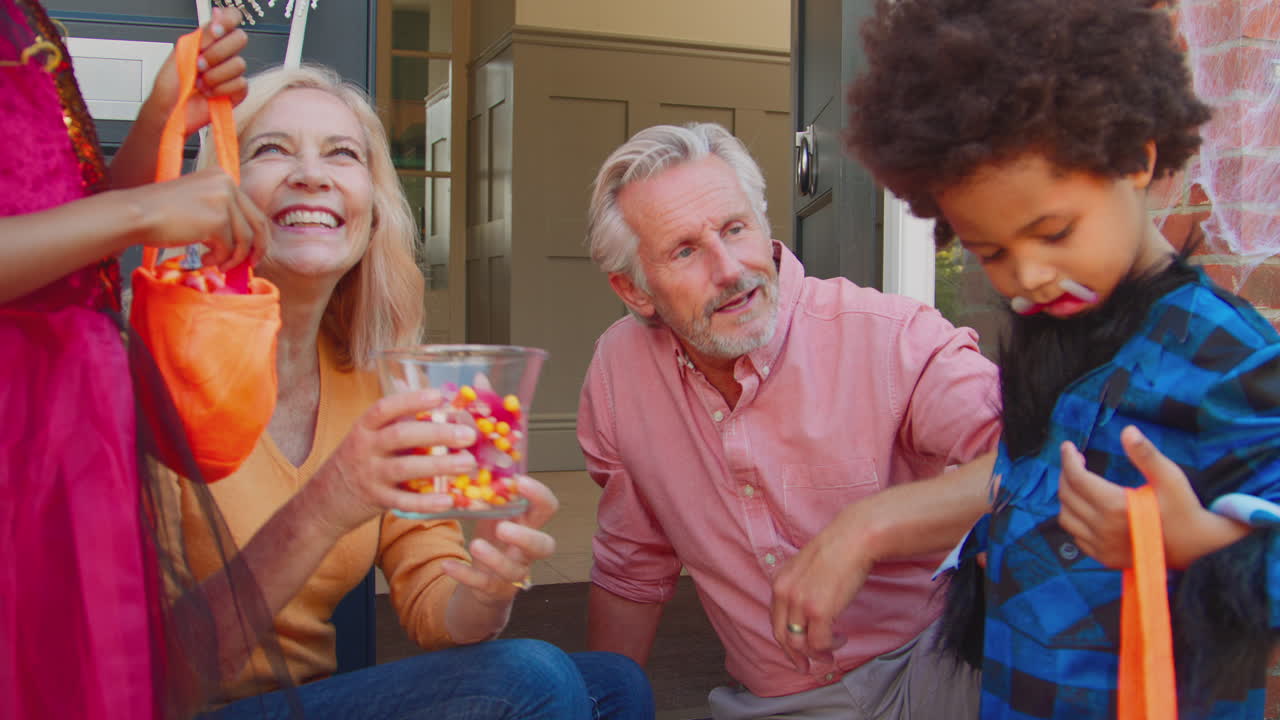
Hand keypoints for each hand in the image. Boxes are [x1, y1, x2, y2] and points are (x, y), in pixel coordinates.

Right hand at [125, 168, 267, 270]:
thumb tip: (246, 239)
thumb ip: (222, 211)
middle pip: (257, 223)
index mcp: (223, 176)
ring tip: (217, 264)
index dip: (256, 233)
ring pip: (245, 239)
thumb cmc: (161, 212)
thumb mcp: (199, 202)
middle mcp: (227, 184)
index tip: (252, 250)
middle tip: (250, 264)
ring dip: (233, 258)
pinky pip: (229, 248)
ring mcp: (224, 201)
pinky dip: (219, 260)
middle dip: (257, 248)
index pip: (251, 209)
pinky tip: (204, 261)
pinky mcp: (217, 220)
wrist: (137, 214)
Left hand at [143, 7, 249, 136]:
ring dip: (215, 76)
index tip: (215, 32)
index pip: (232, 18)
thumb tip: (218, 14)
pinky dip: (221, 90)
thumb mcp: (182, 52)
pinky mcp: (237, 92)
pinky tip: (209, 93)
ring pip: (239, 64)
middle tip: (200, 64)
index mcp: (210, 39)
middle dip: (217, 53)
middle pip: (240, 38)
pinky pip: (240, 84)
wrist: (170, 111)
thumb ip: (203, 34)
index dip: (228, 21)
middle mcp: (223, 53)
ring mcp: (231, 73)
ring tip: (200, 83)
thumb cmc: (170, 85)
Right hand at [304, 390, 478, 535]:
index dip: (411, 400)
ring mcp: (369, 475)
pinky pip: (403, 501)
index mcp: (365, 427)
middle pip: (400, 436)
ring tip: (468, 463)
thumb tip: (440, 401)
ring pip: (405, 468)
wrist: (324, 500)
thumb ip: (398, 423)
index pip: (385, 408)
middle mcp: (365, 448)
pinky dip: (426, 501)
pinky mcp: (376, 500)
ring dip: (439, 466)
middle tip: (468, 435)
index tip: (438, 396)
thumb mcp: (368, 437)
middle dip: (437, 434)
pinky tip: (449, 499)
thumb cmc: (358, 461)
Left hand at [443, 477, 558, 607]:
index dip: (540, 496)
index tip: (520, 481)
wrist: (482, 580)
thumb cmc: (492, 538)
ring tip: (475, 544)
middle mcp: (526, 550)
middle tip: (504, 526)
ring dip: (495, 558)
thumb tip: (469, 461)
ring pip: (514, 570)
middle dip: (526, 537)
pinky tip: (446, 566)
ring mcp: (512, 572)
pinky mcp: (493, 589)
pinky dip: (464, 574)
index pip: (547, 508)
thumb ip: (488, 495)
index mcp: (529, 524)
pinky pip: (482, 584)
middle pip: (543, 546)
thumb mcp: (492, 514)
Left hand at [769, 511, 867, 671]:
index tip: (794, 651)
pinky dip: (829, 647)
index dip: (784, 639)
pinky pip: (819, 643)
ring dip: (815, 655)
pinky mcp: (818, 612)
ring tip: (829, 656)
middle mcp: (784, 594)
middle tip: (805, 667)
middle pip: (782, 636)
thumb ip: (800, 586)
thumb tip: (807, 609)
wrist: (853, 539)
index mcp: (779, 582)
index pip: (775, 619)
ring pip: (799, 644)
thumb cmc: (837, 550)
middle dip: (793, 656)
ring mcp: (800, 604)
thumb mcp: (806, 566)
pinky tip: (840, 640)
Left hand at [1058, 425, 1247, 569]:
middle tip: (1076, 461)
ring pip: (1066, 518)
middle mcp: (1103, 529)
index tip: (1068, 446)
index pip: (1077, 478)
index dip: (1069, 459)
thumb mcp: (1170, 478)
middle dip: (1066, 474)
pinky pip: (1076, 537)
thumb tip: (1128, 431)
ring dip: (1067, 497)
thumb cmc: (1185, 510)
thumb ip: (1146, 454)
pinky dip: (1075, 519)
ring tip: (1079, 482)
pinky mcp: (1105, 558)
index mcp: (1115, 508)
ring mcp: (1102, 547)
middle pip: (1067, 496)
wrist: (1198, 548)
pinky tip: (1087, 508)